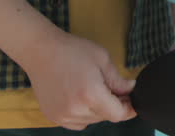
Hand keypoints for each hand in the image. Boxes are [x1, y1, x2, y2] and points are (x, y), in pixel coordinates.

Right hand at [18, 29, 136, 130]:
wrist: (41, 51)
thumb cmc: (71, 51)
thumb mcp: (102, 59)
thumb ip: (118, 80)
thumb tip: (130, 90)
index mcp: (91, 94)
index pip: (117, 114)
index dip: (128, 109)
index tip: (133, 102)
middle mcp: (76, 109)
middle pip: (105, 117)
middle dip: (113, 105)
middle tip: (114, 89)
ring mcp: (62, 115)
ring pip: (91, 121)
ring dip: (98, 110)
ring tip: (94, 89)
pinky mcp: (53, 116)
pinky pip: (77, 122)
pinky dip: (83, 114)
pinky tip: (81, 97)